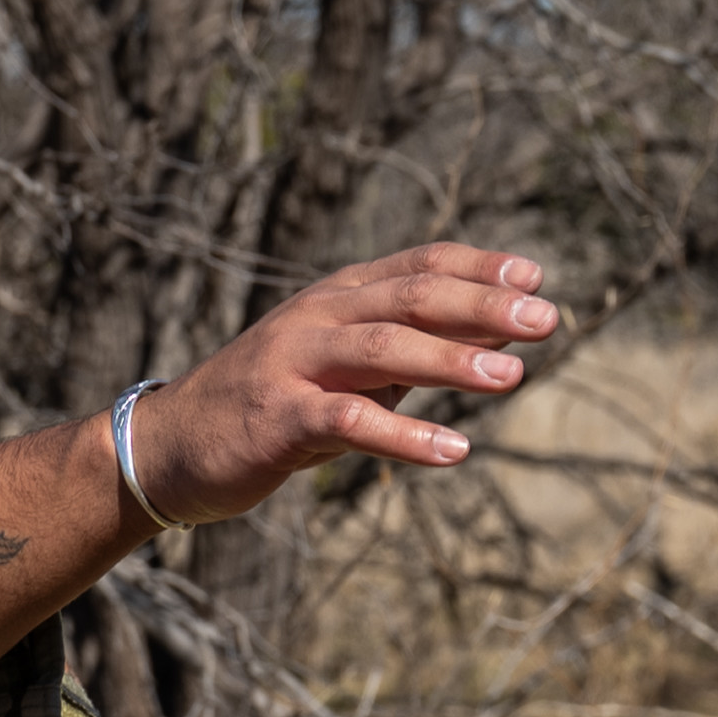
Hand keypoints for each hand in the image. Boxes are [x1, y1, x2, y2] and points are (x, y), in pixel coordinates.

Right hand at [118, 245, 553, 527]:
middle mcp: (317, 317)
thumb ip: (410, 350)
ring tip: (514, 376)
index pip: (418, 265)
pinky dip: (405, 436)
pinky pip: (350, 421)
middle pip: (411, 297)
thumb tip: (495, 339)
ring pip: (383, 348)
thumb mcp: (345, 367)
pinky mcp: (278, 419)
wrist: (170, 447)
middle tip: (547, 320)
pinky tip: (454, 451)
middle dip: (483, 306)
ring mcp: (294, 364)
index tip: (537, 276)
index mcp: (337, 297)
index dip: (479, 267)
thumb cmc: (274, 405)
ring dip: (453, 361)